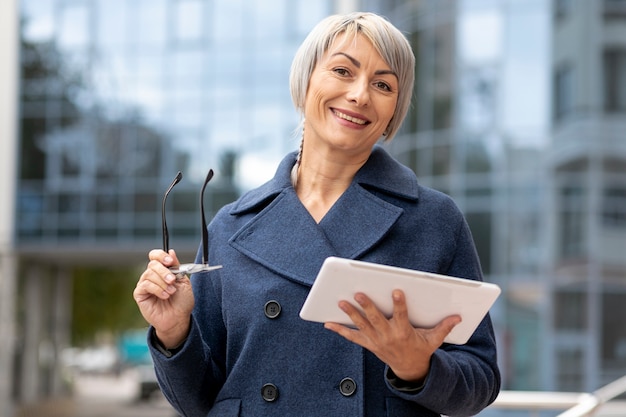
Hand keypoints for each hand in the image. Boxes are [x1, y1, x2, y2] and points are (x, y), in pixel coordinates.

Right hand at [133, 249, 194, 347]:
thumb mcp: (183, 281)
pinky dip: (157, 289)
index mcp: (162, 270)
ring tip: (171, 292)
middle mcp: (152, 275)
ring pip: (149, 274)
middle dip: (164, 271)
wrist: (178, 318)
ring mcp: (145, 284)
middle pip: (152, 264)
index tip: (170, 261)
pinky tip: (164, 296)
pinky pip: (145, 285)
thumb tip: (171, 251)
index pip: (155, 256)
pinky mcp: (140, 294)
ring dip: (162, 283)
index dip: (161, 255)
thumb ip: (176, 266)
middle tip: (172, 281)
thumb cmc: (182, 301)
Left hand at [324, 290, 460, 382]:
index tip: (397, 290)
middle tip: (358, 292)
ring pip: (362, 326)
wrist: (410, 371)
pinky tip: (327, 322)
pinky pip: (352, 337)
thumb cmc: (421, 350)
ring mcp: (376, 341)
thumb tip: (458, 316)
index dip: (399, 304)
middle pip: (376, 319)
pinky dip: (340, 330)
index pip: (401, 316)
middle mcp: (388, 337)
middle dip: (367, 306)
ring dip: (350, 314)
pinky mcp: (368, 344)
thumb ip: (444, 327)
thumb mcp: (434, 340)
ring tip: (341, 302)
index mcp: (404, 333)